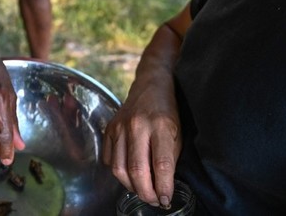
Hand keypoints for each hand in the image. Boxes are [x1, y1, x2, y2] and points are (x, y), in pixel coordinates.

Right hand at [103, 80, 181, 207]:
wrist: (150, 85)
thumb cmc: (167, 110)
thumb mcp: (177, 132)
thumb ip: (170, 158)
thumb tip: (164, 185)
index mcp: (160, 125)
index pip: (161, 165)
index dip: (164, 187)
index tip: (167, 200)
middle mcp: (137, 126)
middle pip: (137, 170)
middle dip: (146, 193)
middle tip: (154, 201)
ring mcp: (120, 126)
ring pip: (119, 168)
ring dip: (131, 187)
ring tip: (142, 191)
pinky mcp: (109, 128)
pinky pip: (108, 159)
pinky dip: (118, 172)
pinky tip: (129, 174)